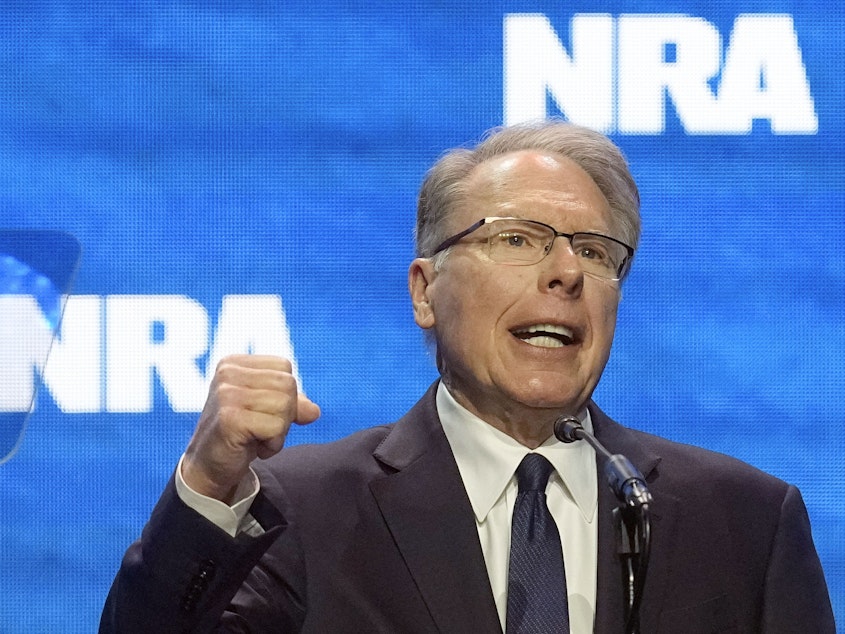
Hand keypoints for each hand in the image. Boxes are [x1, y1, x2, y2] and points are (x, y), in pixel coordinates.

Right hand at [181, 354, 320, 501]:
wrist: (207, 467)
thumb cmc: (238, 435)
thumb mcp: (266, 411)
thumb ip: (291, 403)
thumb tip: (314, 411)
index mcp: (234, 363)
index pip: (284, 367)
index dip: (284, 395)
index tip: (261, 412)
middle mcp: (227, 373)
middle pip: (287, 385)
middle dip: (284, 414)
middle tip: (260, 429)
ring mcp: (226, 395)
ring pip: (285, 406)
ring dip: (278, 431)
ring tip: (255, 437)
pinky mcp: (230, 418)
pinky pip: (275, 428)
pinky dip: (272, 445)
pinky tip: (250, 447)